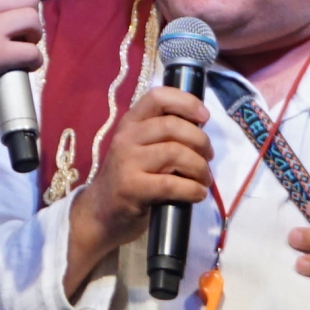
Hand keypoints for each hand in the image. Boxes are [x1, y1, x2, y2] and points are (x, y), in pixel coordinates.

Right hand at [63, 85, 213, 297]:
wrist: (101, 213)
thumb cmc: (130, 178)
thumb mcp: (140, 148)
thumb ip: (163, 134)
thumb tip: (201, 128)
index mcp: (131, 122)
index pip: (158, 97)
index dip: (186, 102)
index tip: (205, 118)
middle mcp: (126, 137)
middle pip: (173, 126)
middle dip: (200, 142)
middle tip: (208, 158)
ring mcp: (127, 162)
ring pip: (175, 153)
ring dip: (200, 168)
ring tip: (204, 180)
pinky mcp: (132, 188)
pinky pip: (171, 184)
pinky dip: (193, 189)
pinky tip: (197, 194)